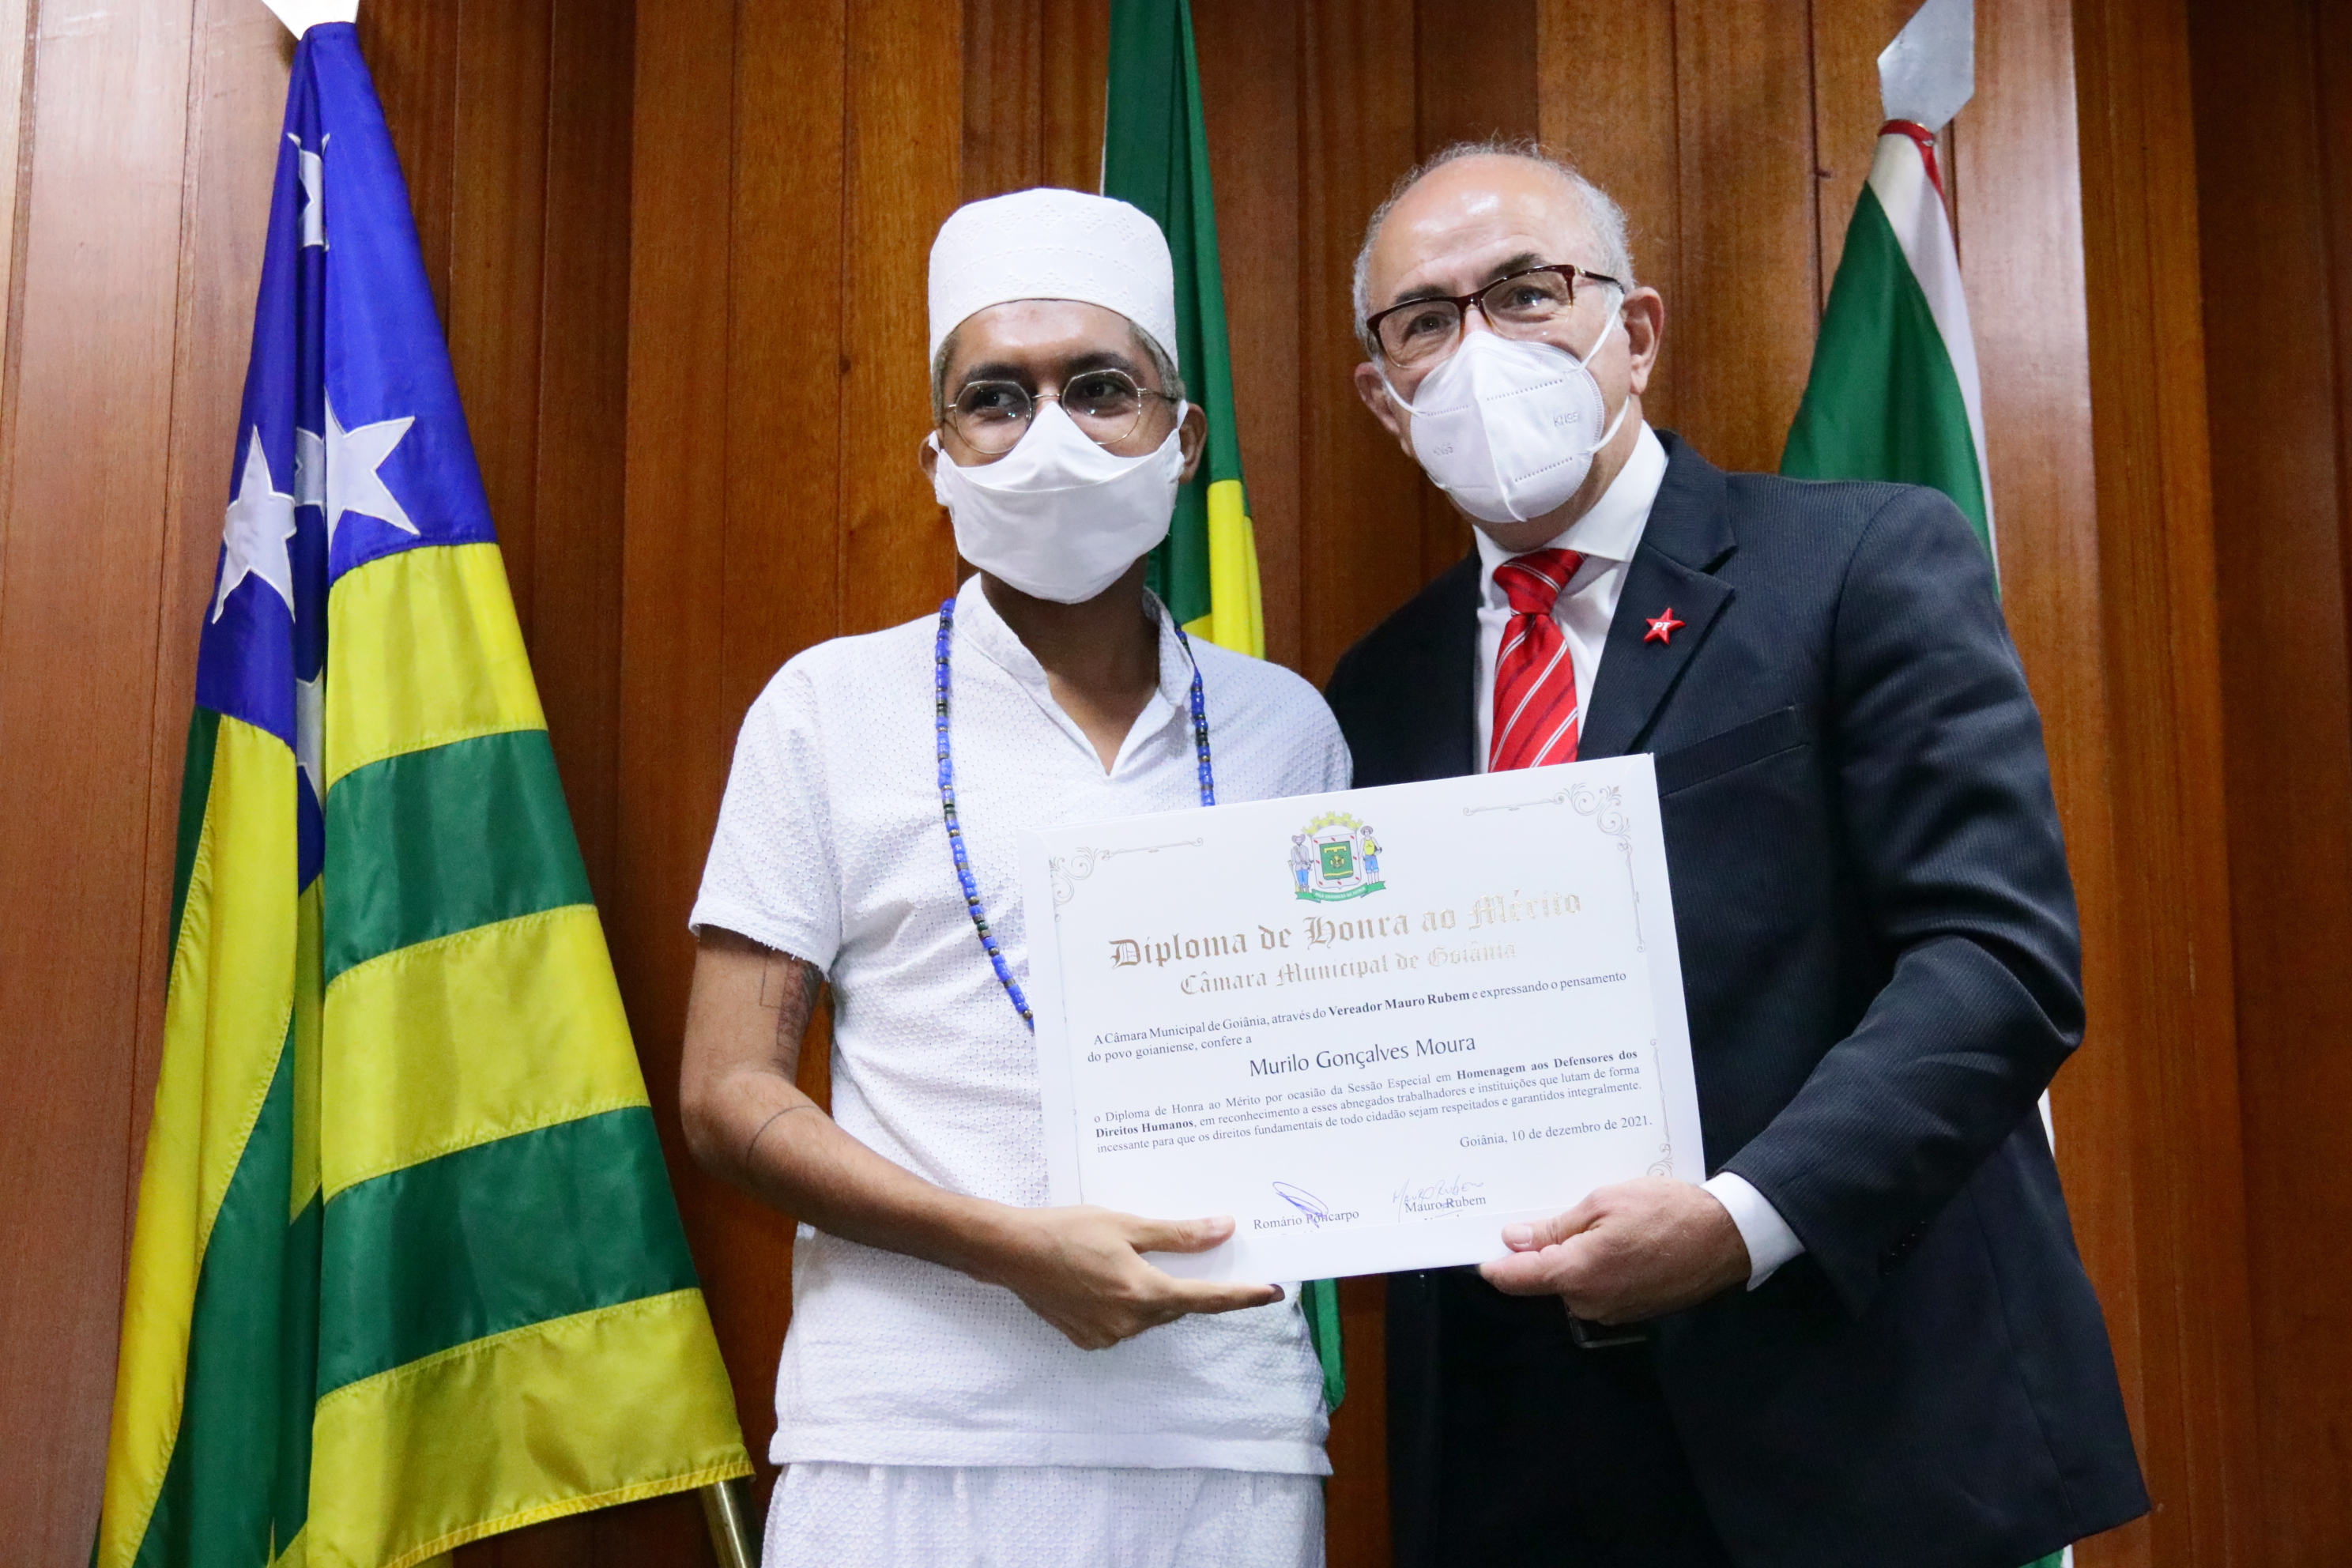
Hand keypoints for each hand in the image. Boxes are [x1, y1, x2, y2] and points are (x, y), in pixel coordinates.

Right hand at [977, 1206, 1282, 1349]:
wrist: (1011, 1252)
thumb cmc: (1067, 1230)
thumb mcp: (1127, 1225)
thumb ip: (1179, 1235)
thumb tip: (1224, 1231)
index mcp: (1144, 1293)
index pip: (1207, 1300)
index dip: (1242, 1296)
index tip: (1273, 1292)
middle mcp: (1129, 1323)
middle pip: (1177, 1306)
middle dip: (1188, 1285)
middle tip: (1192, 1257)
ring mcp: (1107, 1336)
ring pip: (1150, 1315)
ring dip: (1155, 1293)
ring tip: (1132, 1260)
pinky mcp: (1087, 1339)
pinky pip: (1123, 1323)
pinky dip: (1127, 1303)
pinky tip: (1107, 1278)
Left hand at [1479, 1177, 1750, 1322]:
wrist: (1727, 1236)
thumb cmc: (1665, 1211)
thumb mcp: (1604, 1202)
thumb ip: (1555, 1226)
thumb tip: (1514, 1240)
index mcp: (1577, 1273)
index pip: (1518, 1278)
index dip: (1496, 1265)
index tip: (1481, 1253)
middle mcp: (1590, 1302)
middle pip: (1546, 1280)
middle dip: (1543, 1252)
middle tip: (1555, 1216)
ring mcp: (1614, 1311)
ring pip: (1573, 1284)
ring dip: (1574, 1259)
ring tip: (1597, 1223)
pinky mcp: (1634, 1312)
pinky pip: (1598, 1290)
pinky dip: (1597, 1268)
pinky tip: (1616, 1241)